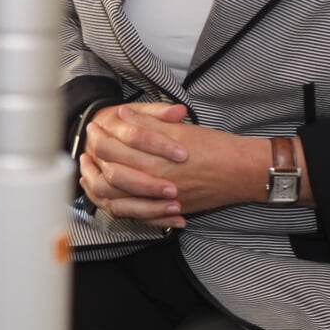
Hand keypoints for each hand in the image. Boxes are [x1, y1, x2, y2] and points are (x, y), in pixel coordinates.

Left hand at [77, 101, 269, 228]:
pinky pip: (136, 215)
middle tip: (87, 150)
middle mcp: (154, 182)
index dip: (99, 138)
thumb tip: (122, 114)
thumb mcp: (179, 129)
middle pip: (110, 176)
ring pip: (117, 200)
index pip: (113, 150)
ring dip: (99, 188)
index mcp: (155, 159)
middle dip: (93, 163)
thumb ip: (148, 123)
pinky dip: (119, 207)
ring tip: (90, 174)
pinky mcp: (168, 210)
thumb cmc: (215, 147)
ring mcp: (160, 200)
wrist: (242, 172)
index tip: (93, 129)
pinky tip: (109, 197)